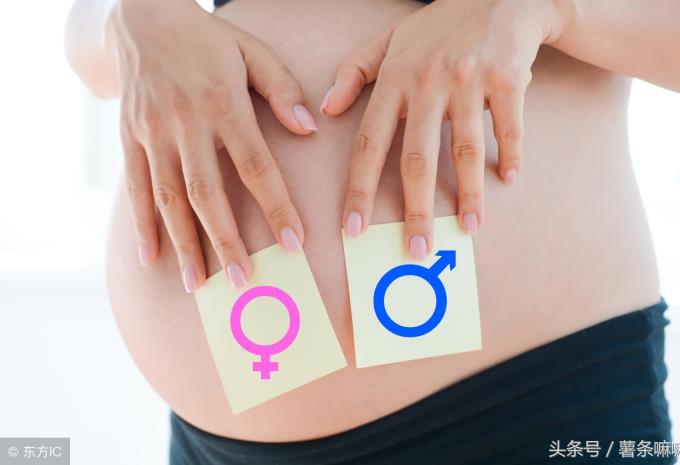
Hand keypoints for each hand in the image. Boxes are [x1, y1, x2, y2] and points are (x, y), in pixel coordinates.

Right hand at [108, 0, 316, 291]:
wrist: (141, 16)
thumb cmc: (209, 38)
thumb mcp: (252, 51)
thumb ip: (282, 90)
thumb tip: (309, 130)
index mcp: (224, 102)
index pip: (255, 164)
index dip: (275, 206)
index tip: (293, 242)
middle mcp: (186, 122)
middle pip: (207, 192)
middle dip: (226, 240)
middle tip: (243, 280)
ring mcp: (153, 132)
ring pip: (168, 198)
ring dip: (184, 244)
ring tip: (199, 284)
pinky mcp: (129, 137)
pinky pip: (135, 187)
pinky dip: (142, 224)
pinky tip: (153, 257)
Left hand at [323, 0, 563, 257]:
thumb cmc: (440, 25)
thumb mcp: (390, 40)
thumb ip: (354, 71)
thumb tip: (325, 107)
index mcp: (395, 79)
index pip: (369, 143)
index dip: (359, 189)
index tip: (352, 229)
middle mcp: (428, 82)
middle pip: (417, 158)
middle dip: (415, 211)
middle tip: (416, 250)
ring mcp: (468, 80)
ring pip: (466, 150)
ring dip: (469, 194)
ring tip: (469, 228)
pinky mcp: (507, 78)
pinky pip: (508, 126)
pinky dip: (511, 154)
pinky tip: (509, 179)